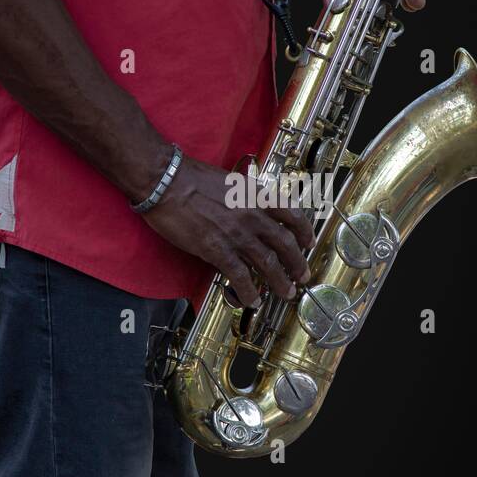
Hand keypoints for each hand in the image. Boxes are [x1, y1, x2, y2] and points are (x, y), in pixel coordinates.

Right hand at [139, 155, 314, 307]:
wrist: (167, 181)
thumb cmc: (191, 177)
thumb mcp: (230, 181)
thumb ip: (245, 197)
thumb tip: (252, 210)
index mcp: (256, 195)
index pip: (291, 215)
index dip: (304, 231)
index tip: (309, 242)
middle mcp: (252, 215)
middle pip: (285, 244)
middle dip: (297, 263)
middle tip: (303, 275)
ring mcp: (236, 234)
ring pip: (268, 263)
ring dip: (280, 281)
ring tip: (286, 292)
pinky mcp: (217, 250)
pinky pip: (240, 276)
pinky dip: (249, 291)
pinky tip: (252, 300)